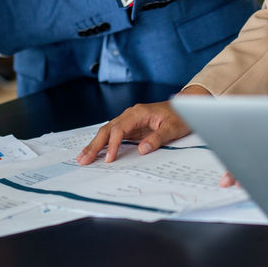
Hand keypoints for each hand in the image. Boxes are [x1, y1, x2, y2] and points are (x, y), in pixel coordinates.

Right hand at [76, 100, 191, 164]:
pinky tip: (94, 150)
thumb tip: (141, 150)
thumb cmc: (180, 116)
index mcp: (138, 113)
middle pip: (107, 129)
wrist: (185, 108)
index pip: (119, 129)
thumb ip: (157, 139)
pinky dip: (102, 143)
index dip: (112, 144)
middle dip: (94, 145)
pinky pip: (113, 134)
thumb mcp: (173, 128)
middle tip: (83, 159)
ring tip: (83, 157)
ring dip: (94, 144)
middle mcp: (130, 115)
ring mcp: (129, 121)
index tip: (108, 158)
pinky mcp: (130, 127)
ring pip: (107, 131)